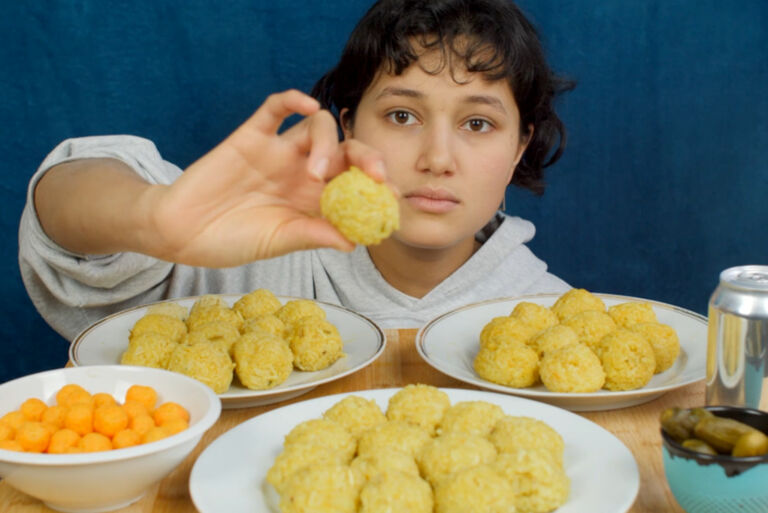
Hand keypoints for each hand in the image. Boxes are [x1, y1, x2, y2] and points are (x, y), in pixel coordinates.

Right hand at [147, 89, 387, 266]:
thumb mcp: (277, 242)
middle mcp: (302, 171)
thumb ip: (312, 235)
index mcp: (314, 200)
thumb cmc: (230, 241)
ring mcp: (278, 151)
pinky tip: (307, 104)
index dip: (377, 188)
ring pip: (317, 127)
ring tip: (315, 175)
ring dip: (327, 144)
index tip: (393, 198)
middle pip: (346, 152)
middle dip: (367, 159)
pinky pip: (275, 108)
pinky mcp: (251, 135)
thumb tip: (353, 242)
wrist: (180, 232)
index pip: (356, 185)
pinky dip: (293, 100)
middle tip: (375, 177)